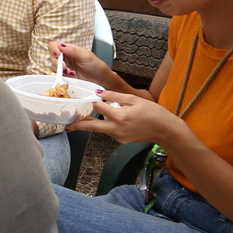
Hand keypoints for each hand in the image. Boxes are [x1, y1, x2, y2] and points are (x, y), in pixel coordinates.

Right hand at [51, 40, 112, 88]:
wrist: (101, 80)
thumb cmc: (97, 66)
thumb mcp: (87, 56)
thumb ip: (73, 51)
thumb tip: (61, 45)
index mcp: (70, 49)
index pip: (55, 45)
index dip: (53, 48)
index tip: (57, 55)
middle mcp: (66, 57)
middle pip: (52, 56)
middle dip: (57, 62)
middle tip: (65, 67)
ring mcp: (65, 66)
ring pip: (53, 65)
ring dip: (59, 69)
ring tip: (70, 72)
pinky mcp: (65, 75)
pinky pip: (57, 74)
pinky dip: (61, 75)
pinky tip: (71, 75)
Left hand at [67, 90, 183, 143]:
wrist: (166, 131)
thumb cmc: (154, 113)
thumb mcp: (135, 100)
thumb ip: (115, 96)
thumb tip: (99, 93)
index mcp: (120, 117)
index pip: (99, 107)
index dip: (94, 100)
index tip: (90, 96)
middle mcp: (116, 129)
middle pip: (92, 127)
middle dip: (78, 125)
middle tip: (66, 125)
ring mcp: (118, 136)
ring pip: (101, 129)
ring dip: (93, 123)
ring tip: (81, 119)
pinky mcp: (121, 140)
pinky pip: (109, 131)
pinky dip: (106, 124)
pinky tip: (110, 119)